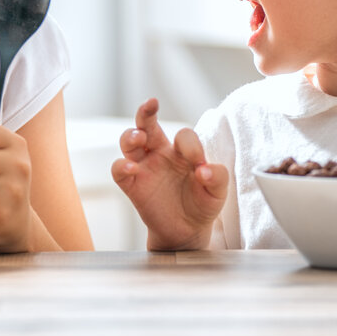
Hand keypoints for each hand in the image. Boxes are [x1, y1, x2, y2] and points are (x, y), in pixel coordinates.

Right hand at [111, 98, 227, 250]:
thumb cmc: (202, 204)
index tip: (200, 165)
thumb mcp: (217, 192)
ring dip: (131, 135)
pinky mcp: (132, 184)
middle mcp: (160, 153)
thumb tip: (204, 170)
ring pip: (128, 141)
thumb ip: (217, 177)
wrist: (187, 231)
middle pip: (147, 123)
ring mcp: (144, 167)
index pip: (183, 135)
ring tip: (139, 138)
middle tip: (151, 103)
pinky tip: (132, 168)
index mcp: (181, 150)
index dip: (192, 145)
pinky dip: (121, 165)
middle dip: (146, 111)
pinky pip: (118, 169)